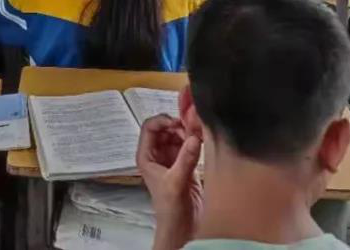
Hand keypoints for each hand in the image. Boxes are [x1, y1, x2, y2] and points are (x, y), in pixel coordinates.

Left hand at [136, 115, 202, 248]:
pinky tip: (203, 141)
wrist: (182, 228)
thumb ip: (185, 160)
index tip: (178, 122)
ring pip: (179, 135)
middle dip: (179, 126)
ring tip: (199, 135)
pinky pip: (189, 145)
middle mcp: (158, 155)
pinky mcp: (185, 164)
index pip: (149, 128)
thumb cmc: (170, 211)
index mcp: (146, 157)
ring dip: (189, 132)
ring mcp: (172, 158)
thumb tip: (193, 138)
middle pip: (166, 128)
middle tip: (193, 129)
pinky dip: (196, 141)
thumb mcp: (176, 183)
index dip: (163, 121)